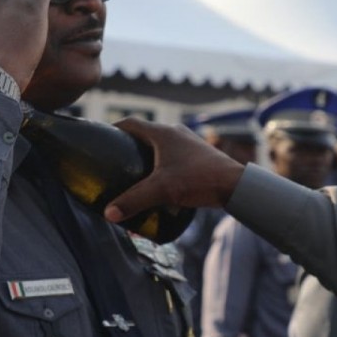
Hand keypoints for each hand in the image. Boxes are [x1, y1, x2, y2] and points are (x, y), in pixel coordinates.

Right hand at [103, 119, 246, 224]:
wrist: (235, 185)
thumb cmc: (198, 180)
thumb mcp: (162, 190)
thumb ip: (134, 201)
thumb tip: (108, 214)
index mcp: (163, 133)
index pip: (131, 123)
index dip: (113, 129)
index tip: (102, 139)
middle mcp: (176, 133)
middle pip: (145, 134)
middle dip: (129, 146)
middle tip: (115, 161)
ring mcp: (189, 143)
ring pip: (161, 145)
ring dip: (148, 156)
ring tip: (135, 173)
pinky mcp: (199, 155)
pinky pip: (174, 155)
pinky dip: (163, 164)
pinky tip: (161, 181)